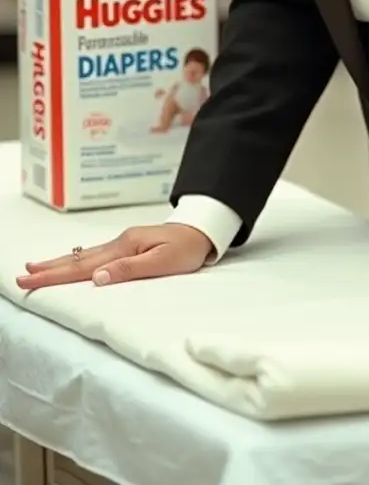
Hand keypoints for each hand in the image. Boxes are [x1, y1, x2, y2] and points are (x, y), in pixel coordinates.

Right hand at [17, 224, 212, 291]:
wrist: (203, 230)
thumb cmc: (187, 248)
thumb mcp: (163, 262)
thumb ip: (130, 270)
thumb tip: (96, 278)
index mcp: (125, 247)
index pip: (83, 267)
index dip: (55, 276)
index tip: (31, 281)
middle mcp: (119, 243)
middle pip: (77, 260)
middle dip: (49, 269)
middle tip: (22, 276)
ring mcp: (123, 243)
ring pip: (84, 256)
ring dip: (59, 263)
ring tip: (36, 268)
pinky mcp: (128, 246)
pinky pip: (95, 255)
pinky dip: (77, 260)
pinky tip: (69, 263)